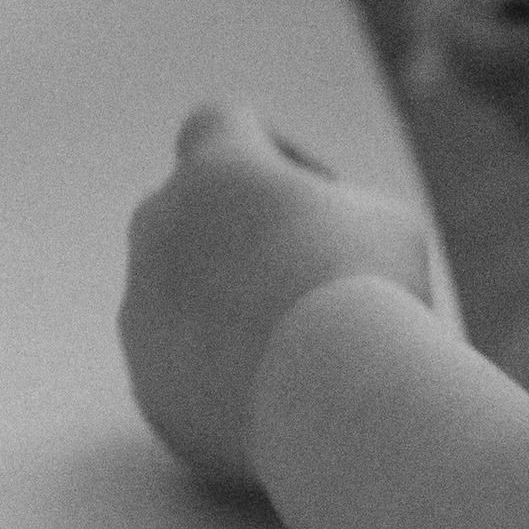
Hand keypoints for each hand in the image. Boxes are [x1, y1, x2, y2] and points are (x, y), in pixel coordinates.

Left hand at [118, 101, 433, 487]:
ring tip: (300, 348)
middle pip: (190, 211)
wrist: (336, 405)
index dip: (268, 147)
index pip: (219, 124)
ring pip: (179, 296)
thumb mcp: (387, 226)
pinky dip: (223, 375)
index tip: (315, 191)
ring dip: (230, 309)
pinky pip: (182, 367)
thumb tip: (322, 237)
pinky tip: (280, 397)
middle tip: (306, 271)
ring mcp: (141, 312)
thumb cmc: (372, 295)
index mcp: (216, 171)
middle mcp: (161, 229)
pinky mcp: (148, 384)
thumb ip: (338, 211)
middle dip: (242, 233)